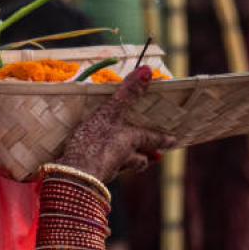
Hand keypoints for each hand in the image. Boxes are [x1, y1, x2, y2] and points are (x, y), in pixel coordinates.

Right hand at [57, 66, 175, 181]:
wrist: (75, 175)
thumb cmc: (94, 143)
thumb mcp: (110, 112)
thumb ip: (127, 93)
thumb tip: (147, 71)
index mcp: (130, 140)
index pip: (151, 139)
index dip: (162, 139)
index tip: (173, 140)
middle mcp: (123, 158)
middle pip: (140, 160)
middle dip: (146, 157)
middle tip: (153, 157)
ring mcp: (108, 170)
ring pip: (123, 168)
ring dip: (126, 166)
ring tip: (125, 164)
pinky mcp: (91, 178)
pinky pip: (103, 173)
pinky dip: (104, 169)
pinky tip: (96, 167)